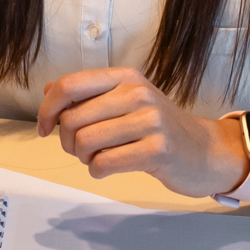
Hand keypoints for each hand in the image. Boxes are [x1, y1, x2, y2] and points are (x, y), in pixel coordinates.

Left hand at [36, 68, 249, 198]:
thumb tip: (48, 92)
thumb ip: (89, 95)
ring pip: (85, 142)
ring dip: (83, 158)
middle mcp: (137, 93)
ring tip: (98, 158)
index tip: (43, 128)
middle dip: (67, 141)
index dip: (47, 109)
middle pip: (72, 119)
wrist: (205, 151)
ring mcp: (150, 121)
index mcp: (125, 77)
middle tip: (81, 149)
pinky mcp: (157, 150)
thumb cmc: (160, 128)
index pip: (70, 85)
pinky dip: (97, 171)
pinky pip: (104, 164)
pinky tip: (108, 169)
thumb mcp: (127, 101)